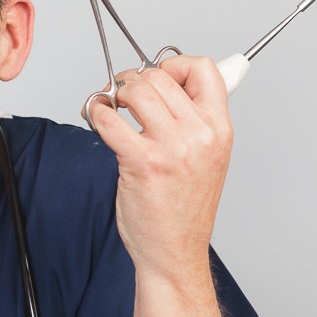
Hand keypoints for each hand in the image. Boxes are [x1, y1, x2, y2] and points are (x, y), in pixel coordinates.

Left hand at [86, 56, 232, 282]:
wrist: (174, 252)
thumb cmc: (184, 209)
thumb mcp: (208, 158)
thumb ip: (196, 121)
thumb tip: (180, 83)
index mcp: (220, 130)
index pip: (205, 70)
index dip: (176, 64)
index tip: (159, 75)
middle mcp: (201, 135)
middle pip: (162, 76)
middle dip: (136, 79)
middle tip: (125, 93)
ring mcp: (172, 149)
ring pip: (137, 90)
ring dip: (116, 93)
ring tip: (112, 106)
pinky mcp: (142, 162)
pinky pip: (109, 119)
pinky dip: (97, 111)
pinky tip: (98, 117)